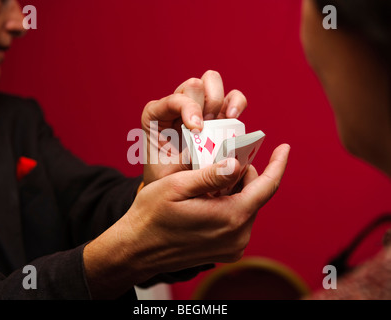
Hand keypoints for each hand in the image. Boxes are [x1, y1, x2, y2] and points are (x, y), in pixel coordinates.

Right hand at [84, 144, 289, 298]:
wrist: (138, 249)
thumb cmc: (152, 216)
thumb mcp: (176, 187)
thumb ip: (211, 175)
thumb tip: (238, 164)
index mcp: (230, 217)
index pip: (266, 187)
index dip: (277, 164)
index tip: (284, 148)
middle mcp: (238, 235)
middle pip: (255, 195)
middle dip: (246, 173)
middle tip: (228, 156)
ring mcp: (233, 246)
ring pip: (247, 206)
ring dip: (236, 188)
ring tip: (212, 177)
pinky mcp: (227, 250)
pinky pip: (238, 220)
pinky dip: (231, 203)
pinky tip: (211, 196)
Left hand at [142, 70, 247, 185]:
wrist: (173, 192)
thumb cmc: (166, 180)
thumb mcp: (169, 173)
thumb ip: (189, 161)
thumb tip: (216, 156)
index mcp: (156, 116)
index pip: (174, 99)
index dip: (189, 108)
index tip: (197, 130)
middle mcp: (177, 106)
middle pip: (194, 84)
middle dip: (204, 103)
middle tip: (207, 127)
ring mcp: (199, 109)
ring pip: (212, 81)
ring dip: (218, 101)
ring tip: (221, 122)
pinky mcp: (218, 116)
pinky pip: (232, 98)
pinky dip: (236, 103)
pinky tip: (234, 117)